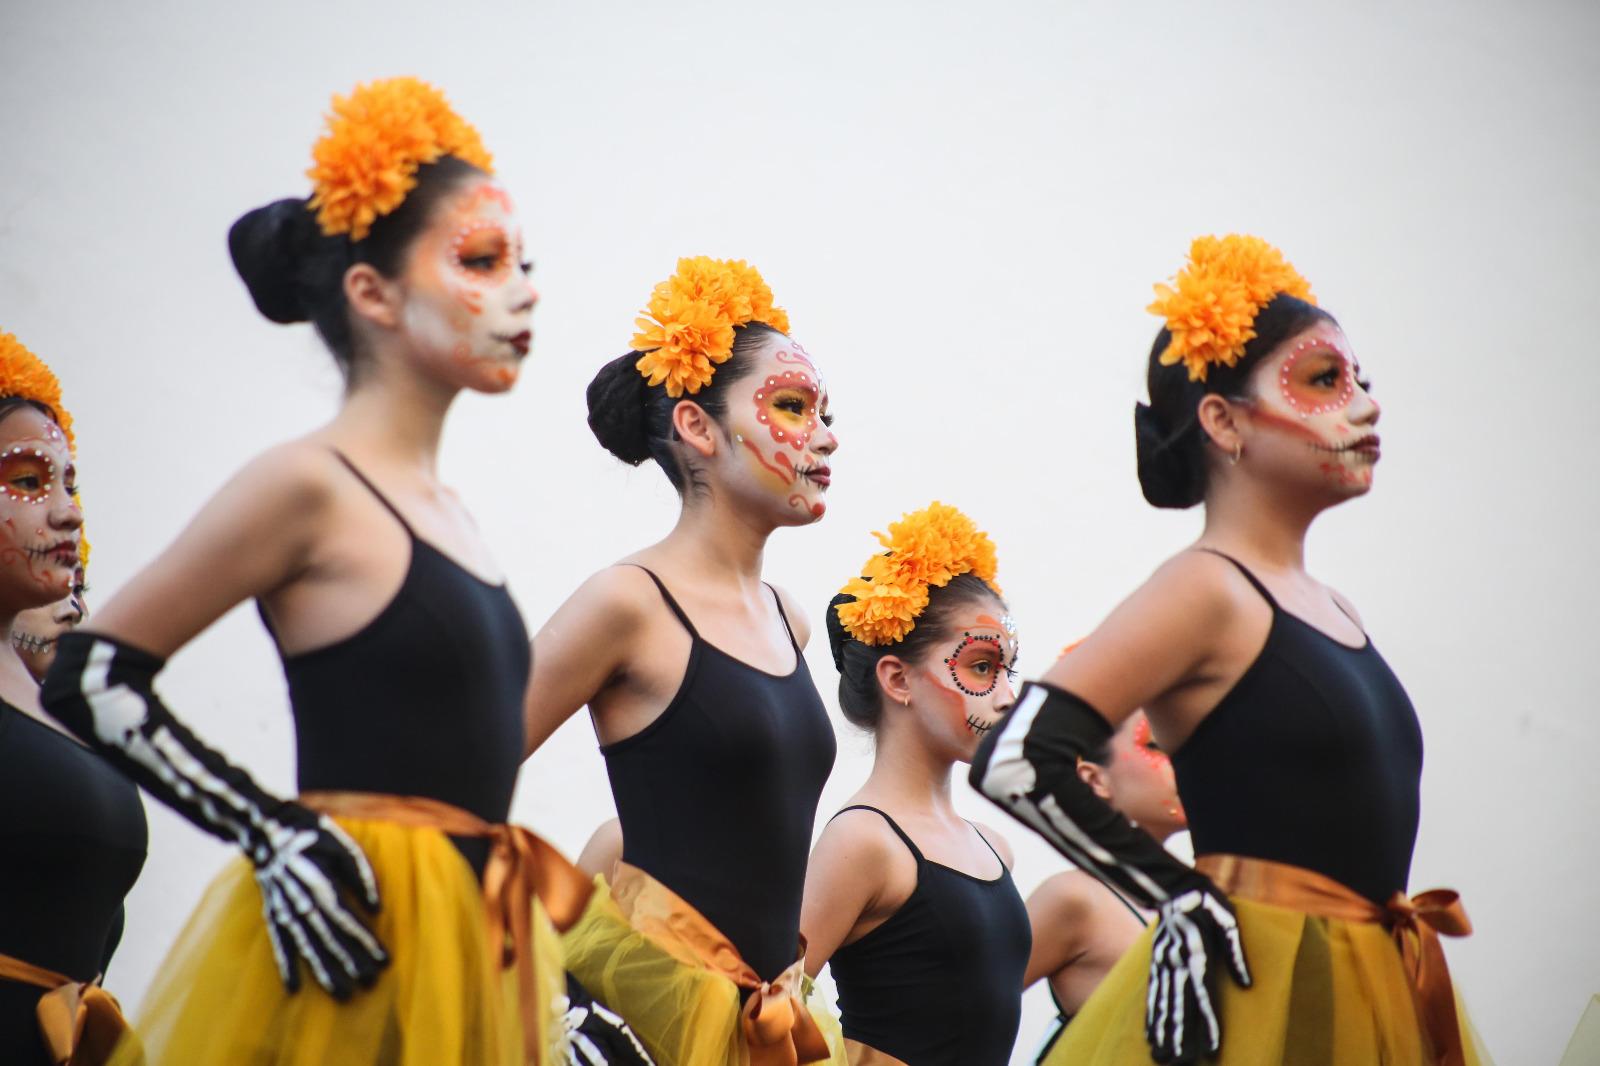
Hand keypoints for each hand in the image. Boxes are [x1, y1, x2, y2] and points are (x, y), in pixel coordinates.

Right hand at [251, 807, 387, 998]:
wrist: (269, 830)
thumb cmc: (314, 835)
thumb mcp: (344, 847)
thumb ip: (361, 876)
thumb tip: (376, 908)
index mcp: (323, 886)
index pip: (348, 922)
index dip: (366, 943)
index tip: (384, 962)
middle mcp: (302, 904)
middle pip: (330, 940)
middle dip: (351, 964)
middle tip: (369, 985)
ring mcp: (285, 911)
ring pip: (307, 948)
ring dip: (324, 972)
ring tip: (342, 994)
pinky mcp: (273, 913)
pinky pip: (279, 944)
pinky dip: (285, 966)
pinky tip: (293, 988)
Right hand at [1145, 884, 1249, 1062]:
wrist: (1173, 884)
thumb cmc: (1207, 900)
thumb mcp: (1228, 919)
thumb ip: (1236, 951)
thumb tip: (1247, 983)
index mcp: (1197, 953)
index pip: (1203, 994)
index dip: (1207, 1022)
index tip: (1211, 1049)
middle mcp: (1177, 962)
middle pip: (1178, 1005)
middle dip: (1180, 1038)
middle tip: (1179, 1064)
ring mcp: (1163, 963)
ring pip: (1162, 1003)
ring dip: (1162, 1032)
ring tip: (1161, 1057)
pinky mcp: (1156, 961)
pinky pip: (1152, 993)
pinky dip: (1151, 1015)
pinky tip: (1149, 1033)